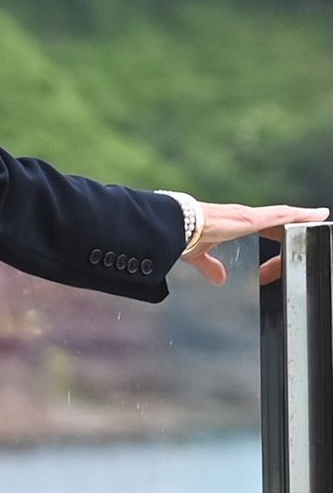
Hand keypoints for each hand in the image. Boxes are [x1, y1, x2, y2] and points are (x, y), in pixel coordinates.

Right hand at [185, 203, 328, 284]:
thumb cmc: (183, 235)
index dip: (277, 229)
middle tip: (314, 222)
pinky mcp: (251, 218)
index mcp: (233, 223)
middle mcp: (244, 216)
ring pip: (283, 214)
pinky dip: (302, 214)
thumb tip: (220, 279)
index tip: (287, 234)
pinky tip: (317, 214)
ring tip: (320, 215)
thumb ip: (210, 266)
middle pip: (277, 219)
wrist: (175, 224)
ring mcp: (249, 215)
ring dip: (303, 215)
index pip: (262, 225)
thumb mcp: (199, 255)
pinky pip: (283, 215)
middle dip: (295, 222)